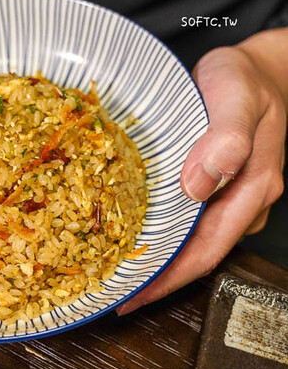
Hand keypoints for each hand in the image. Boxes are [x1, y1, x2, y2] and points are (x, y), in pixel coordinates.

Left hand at [118, 39, 286, 314]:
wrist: (259, 69)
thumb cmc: (246, 79)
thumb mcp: (237, 95)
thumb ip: (226, 137)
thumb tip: (199, 185)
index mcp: (251, 189)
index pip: (206, 252)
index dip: (168, 281)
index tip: (130, 299)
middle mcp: (242, 202)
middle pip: (196, 256)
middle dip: (155, 280)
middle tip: (110, 293)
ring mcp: (230, 198)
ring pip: (190, 241)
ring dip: (156, 259)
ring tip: (113, 271)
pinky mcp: (216, 189)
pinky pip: (187, 221)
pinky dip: (160, 233)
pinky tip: (132, 235)